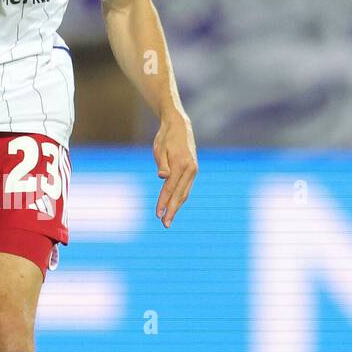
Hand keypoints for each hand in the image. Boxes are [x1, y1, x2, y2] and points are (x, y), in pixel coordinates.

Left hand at [153, 110, 196, 227]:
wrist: (179, 126)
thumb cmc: (166, 138)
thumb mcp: (160, 148)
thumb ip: (162, 163)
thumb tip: (162, 177)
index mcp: (181, 164)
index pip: (170, 188)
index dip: (163, 202)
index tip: (157, 214)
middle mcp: (190, 169)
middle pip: (179, 195)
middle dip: (171, 210)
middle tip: (164, 224)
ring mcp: (193, 171)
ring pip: (184, 193)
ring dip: (176, 207)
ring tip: (168, 219)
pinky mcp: (192, 171)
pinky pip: (186, 188)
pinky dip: (180, 199)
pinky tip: (174, 207)